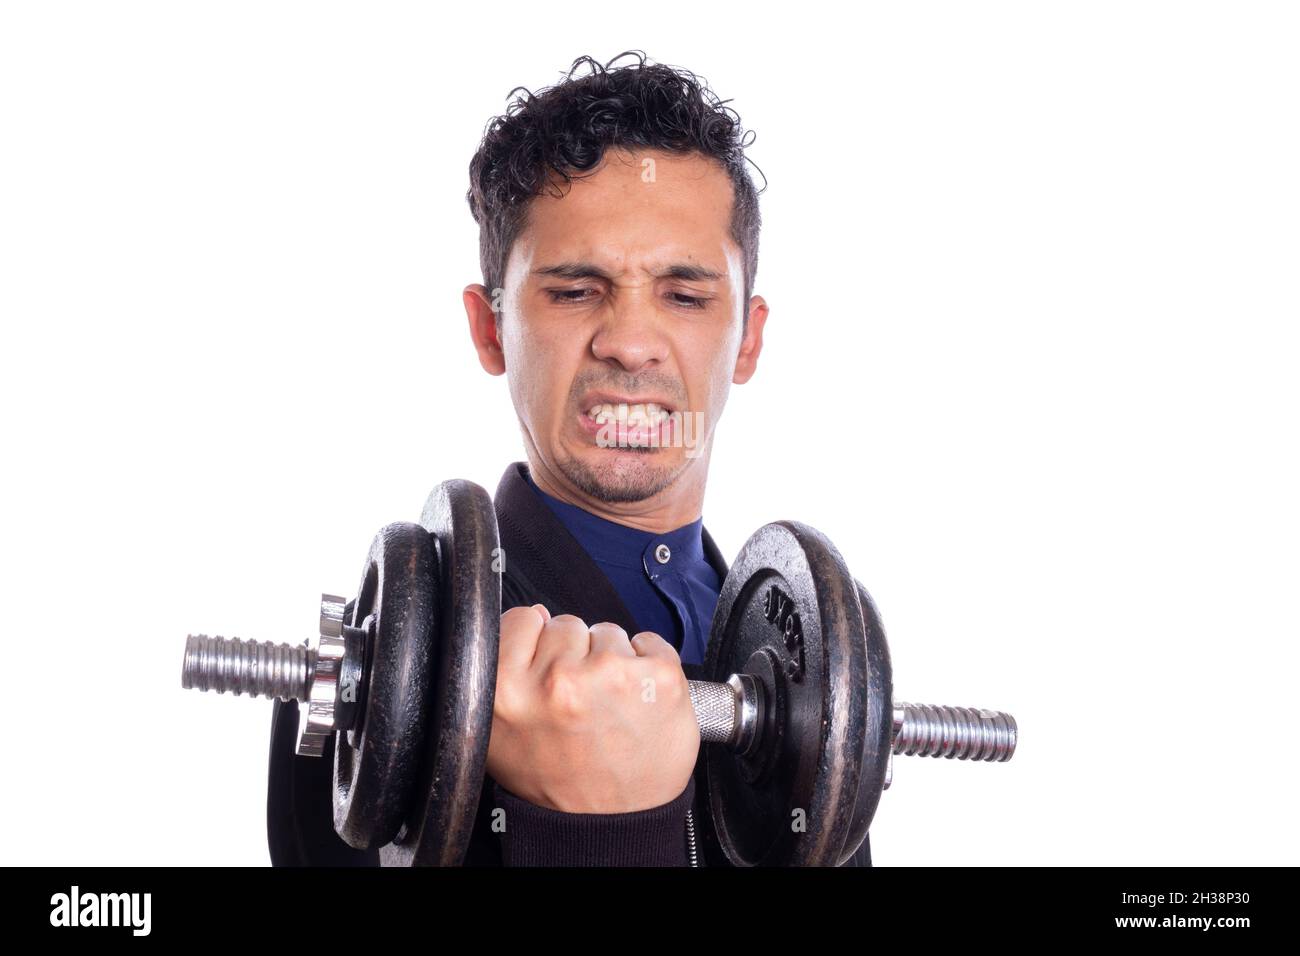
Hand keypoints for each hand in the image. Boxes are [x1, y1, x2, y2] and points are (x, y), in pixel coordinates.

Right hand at [487, 604, 699, 813]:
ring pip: (608, 632)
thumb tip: (532, 617)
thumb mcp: (501, 734)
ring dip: (611, 662)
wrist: (610, 824)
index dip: (537, 644)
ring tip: (608, 708)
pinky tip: (637, 702)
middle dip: (575, 656)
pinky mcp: (658, 677)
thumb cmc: (558, 781)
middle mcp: (558, 678)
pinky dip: (648, 667)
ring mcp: (612, 674)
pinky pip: (650, 642)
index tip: (547, 674)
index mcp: (509, 689)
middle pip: (567, 623)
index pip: (524, 618)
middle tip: (579, 702)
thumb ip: (503, 670)